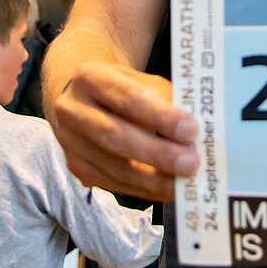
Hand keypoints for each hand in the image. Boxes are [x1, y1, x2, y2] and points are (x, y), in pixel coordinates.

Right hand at [48, 60, 196, 200]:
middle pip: (116, 138)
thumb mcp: (140, 80)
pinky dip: (146, 189)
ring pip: (116, 168)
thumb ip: (164, 99)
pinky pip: (115, 184)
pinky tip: (168, 188)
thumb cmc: (121, 87)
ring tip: (185, 180)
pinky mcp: (77, 168)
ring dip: (155, 179)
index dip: (161, 117)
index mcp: (90, 78)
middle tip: (191, 163)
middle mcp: (72, 111)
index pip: (128, 99)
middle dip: (158, 154)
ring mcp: (71, 143)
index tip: (191, 130)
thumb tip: (195, 129)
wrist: (84, 98)